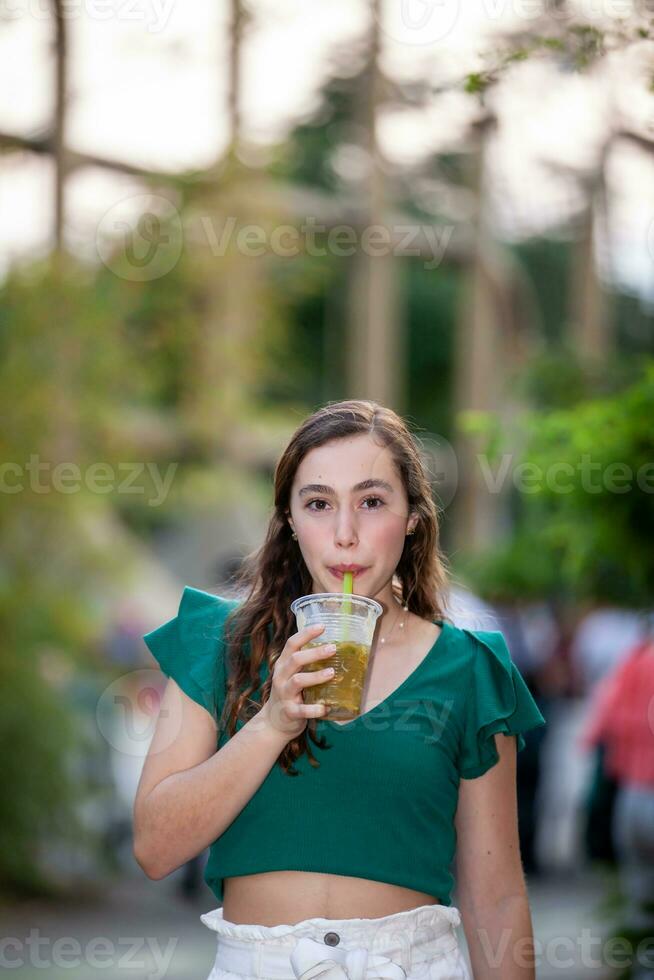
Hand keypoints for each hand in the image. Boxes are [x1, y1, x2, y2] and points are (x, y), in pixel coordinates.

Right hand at [259, 624, 335, 740]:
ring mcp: (283, 694)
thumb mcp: (292, 674)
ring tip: (332, 673)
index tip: (322, 626)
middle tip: (333, 648)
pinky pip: (302, 710)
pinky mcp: (289, 712)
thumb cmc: (289, 693)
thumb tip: (334, 647)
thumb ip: (306, 663)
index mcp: (283, 664)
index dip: (306, 634)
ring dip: (316, 676)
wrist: (273, 722)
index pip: (291, 644)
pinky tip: (326, 708)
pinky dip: (314, 709)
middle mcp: (281, 676)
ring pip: (298, 681)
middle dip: (314, 653)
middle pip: (295, 660)